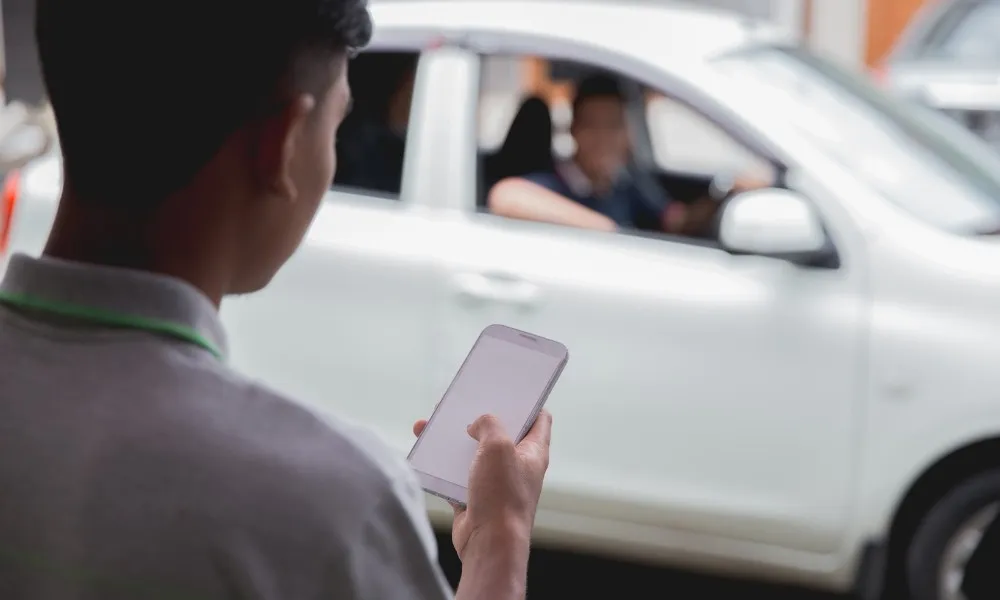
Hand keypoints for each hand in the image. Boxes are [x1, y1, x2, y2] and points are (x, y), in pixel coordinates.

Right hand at [412, 411, 552, 561]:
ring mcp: (496, 482)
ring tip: (430, 424)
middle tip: (460, 403)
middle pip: (500, 433)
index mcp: (533, 451)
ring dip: (453, 439)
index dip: (527, 401)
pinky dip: (441, 464)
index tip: (508, 389)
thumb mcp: (498, 446)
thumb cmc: (501, 496)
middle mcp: (517, 466)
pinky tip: (425, 452)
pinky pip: (456, 474)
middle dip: (478, 417)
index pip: (539, 418)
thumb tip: (477, 423)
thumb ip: (489, 424)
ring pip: (473, 452)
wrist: (488, 544)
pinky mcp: (475, 497)